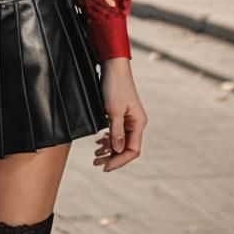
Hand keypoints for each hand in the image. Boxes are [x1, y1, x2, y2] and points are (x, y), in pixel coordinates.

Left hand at [94, 57, 146, 171]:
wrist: (113, 66)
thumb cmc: (115, 86)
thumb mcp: (113, 111)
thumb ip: (116, 132)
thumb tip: (118, 151)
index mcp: (138, 124)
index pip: (132, 151)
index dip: (119, 161)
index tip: (105, 167)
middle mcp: (136, 123)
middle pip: (126, 148)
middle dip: (112, 157)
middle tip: (96, 163)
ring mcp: (129, 118)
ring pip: (120, 141)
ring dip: (108, 149)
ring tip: (95, 155)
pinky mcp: (122, 114)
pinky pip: (116, 132)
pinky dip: (108, 139)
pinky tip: (98, 141)